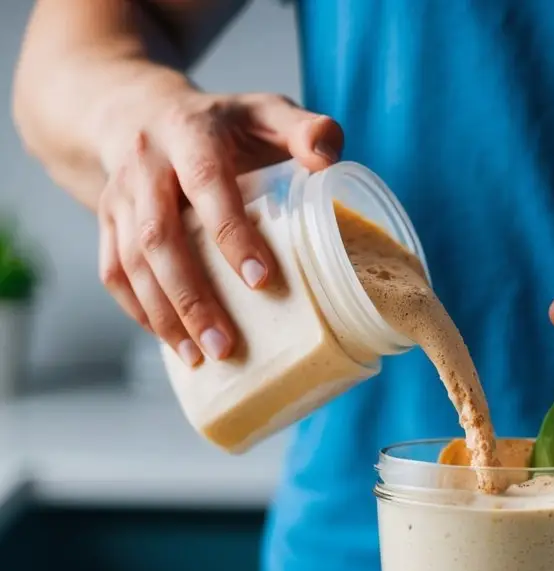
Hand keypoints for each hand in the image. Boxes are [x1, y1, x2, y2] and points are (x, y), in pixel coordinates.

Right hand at [97, 89, 342, 365]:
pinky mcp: (105, 220)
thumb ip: (306, 129)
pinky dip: (140, 311)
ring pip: (130, 262)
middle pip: (158, 236)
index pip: (206, 184)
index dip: (231, 233)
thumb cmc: (223, 125)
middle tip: (224, 344)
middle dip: (191, 297)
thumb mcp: (267, 113)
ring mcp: (119, 195)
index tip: (262, 280)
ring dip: (164, 315)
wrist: (140, 110)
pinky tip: (173, 343)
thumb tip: (327, 158)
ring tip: (201, 357)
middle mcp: (146, 164)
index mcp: (189, 134)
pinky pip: (113, 272)